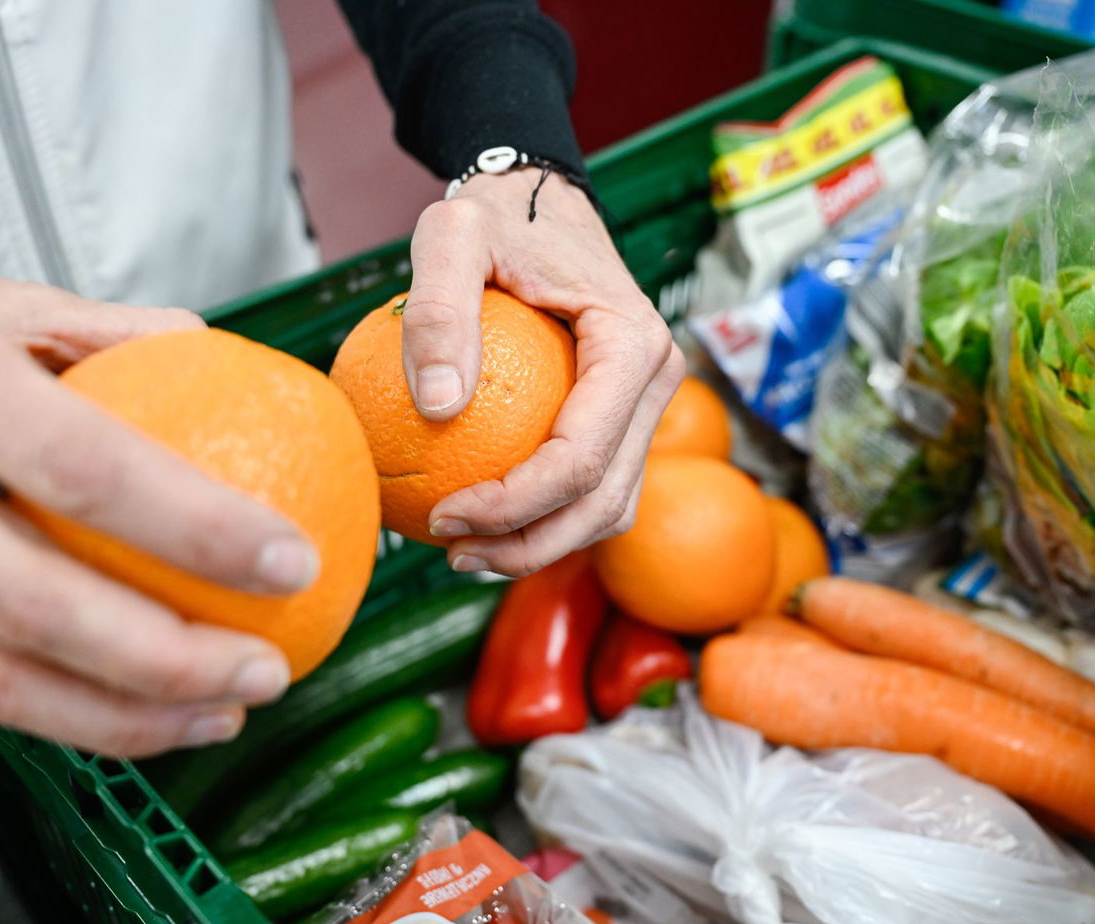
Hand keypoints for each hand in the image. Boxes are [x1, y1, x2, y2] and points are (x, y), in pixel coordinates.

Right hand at [0, 246, 315, 756]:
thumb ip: (103, 327)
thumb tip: (217, 354)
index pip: (83, 466)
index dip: (194, 526)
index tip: (285, 557)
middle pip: (34, 602)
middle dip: (168, 661)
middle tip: (264, 669)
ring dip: (122, 716)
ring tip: (222, 712)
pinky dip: (65, 713)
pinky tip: (141, 710)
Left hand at [403, 168, 682, 576]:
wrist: (537, 199)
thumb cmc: (496, 216)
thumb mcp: (451, 236)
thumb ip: (437, 310)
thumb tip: (436, 406)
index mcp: (634, 346)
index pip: (579, 458)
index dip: (512, 505)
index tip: (442, 514)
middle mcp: (658, 381)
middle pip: (602, 500)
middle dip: (528, 545)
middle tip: (449, 551)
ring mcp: (646, 405)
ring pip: (607, 507)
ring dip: (542, 544)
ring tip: (465, 553)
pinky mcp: (623, 418)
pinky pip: (593, 486)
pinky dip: (545, 517)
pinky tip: (482, 522)